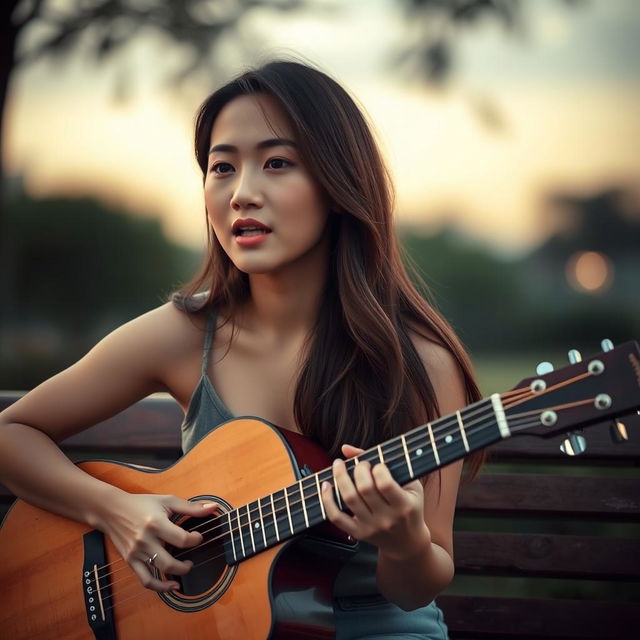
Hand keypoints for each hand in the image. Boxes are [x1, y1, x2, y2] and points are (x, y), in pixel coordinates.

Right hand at [94, 491, 220, 591]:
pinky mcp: (130, 561)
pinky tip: (171, 586)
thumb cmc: (142, 504)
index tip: (198, 537)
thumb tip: (213, 508)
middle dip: (186, 566)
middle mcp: (145, 540)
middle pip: (170, 562)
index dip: (195, 540)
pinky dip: (159, 587)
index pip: (181, 539)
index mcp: (156, 523)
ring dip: (176, 575)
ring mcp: (137, 553)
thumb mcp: (167, 501)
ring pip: (158, 573)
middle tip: (192, 559)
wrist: (112, 510)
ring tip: (185, 568)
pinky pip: (145, 580)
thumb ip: (191, 507)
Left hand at [321, 444, 430, 559]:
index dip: (378, 469)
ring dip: (340, 477)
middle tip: (360, 465)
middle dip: (359, 469)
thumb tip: (347, 448)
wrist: (407, 542)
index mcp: (403, 505)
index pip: (385, 484)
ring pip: (349, 499)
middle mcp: (386, 518)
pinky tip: (326, 485)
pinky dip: (327, 499)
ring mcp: (370, 527)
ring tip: (339, 465)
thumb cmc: (410, 507)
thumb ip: (385, 463)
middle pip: (364, 488)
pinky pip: (336, 517)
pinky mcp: (357, 533)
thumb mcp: (410, 485)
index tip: (378, 465)